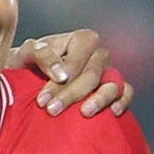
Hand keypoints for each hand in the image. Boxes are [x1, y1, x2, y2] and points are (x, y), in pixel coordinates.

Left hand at [12, 31, 134, 117]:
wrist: (29, 77)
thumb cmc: (29, 63)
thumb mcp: (27, 53)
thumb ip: (41, 55)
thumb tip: (61, 74)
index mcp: (81, 40)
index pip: (75, 62)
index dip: (60, 82)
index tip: (43, 99)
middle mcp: (99, 54)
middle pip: (92, 75)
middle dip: (72, 94)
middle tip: (52, 110)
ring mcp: (109, 71)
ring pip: (111, 85)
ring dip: (99, 100)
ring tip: (84, 113)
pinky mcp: (115, 87)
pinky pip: (126, 93)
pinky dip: (122, 102)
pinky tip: (112, 112)